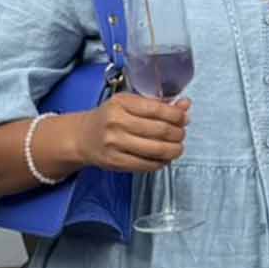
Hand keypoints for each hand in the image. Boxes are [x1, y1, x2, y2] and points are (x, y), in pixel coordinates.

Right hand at [68, 95, 188, 172]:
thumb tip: (186, 105)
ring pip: (156, 149)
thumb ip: (158, 104)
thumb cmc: (110, 117)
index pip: (158, 109)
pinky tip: (164, 158)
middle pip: (160, 130)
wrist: (82, 137)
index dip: (177, 115)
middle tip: (182, 134)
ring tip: (177, 148)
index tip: (184, 118)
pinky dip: (161, 162)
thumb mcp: (129, 103)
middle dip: (178, 133)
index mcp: (122, 103)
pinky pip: (146, 165)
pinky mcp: (115, 162)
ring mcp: (115, 144)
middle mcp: (117, 122)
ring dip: (174, 150)